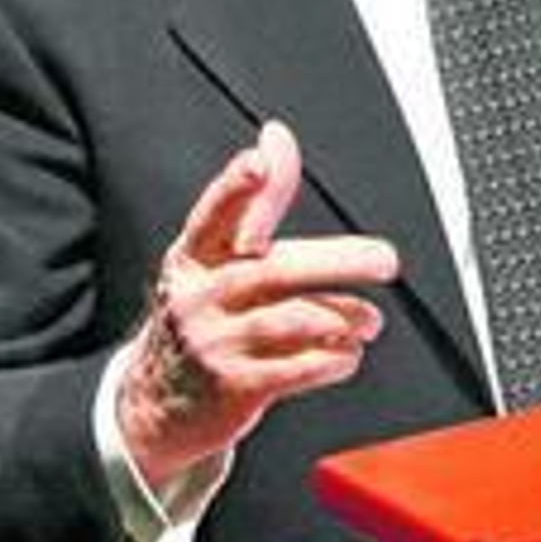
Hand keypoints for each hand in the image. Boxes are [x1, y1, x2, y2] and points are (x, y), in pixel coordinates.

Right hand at [119, 119, 399, 488]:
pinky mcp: (234, 387)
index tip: (258, 163)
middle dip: (338, 260)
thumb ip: (254, 202)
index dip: (236, 186)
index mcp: (194, 255)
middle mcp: (201, 295)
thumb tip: (275, 137)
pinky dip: (332, 358)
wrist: (155, 404)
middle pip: (276, 269)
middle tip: (385, 260)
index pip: (214, 213)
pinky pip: (296, 368)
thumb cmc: (205, 314)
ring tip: (371, 319)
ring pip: (292, 320)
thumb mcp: (215, 258)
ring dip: (344, 316)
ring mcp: (215, 343)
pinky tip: (348, 353)